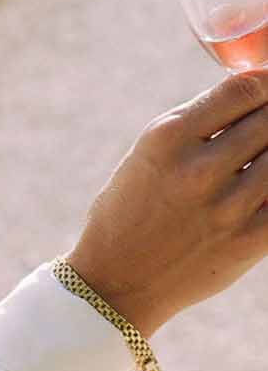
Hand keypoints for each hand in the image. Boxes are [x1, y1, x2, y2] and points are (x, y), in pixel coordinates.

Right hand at [67, 69, 267, 336]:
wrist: (117, 281)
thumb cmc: (130, 211)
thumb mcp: (148, 154)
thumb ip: (197, 125)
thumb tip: (253, 96)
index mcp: (168, 138)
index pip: (243, 88)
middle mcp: (198, 169)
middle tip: (263, 126)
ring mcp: (226, 206)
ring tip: (260, 156)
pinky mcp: (247, 241)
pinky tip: (264, 185)